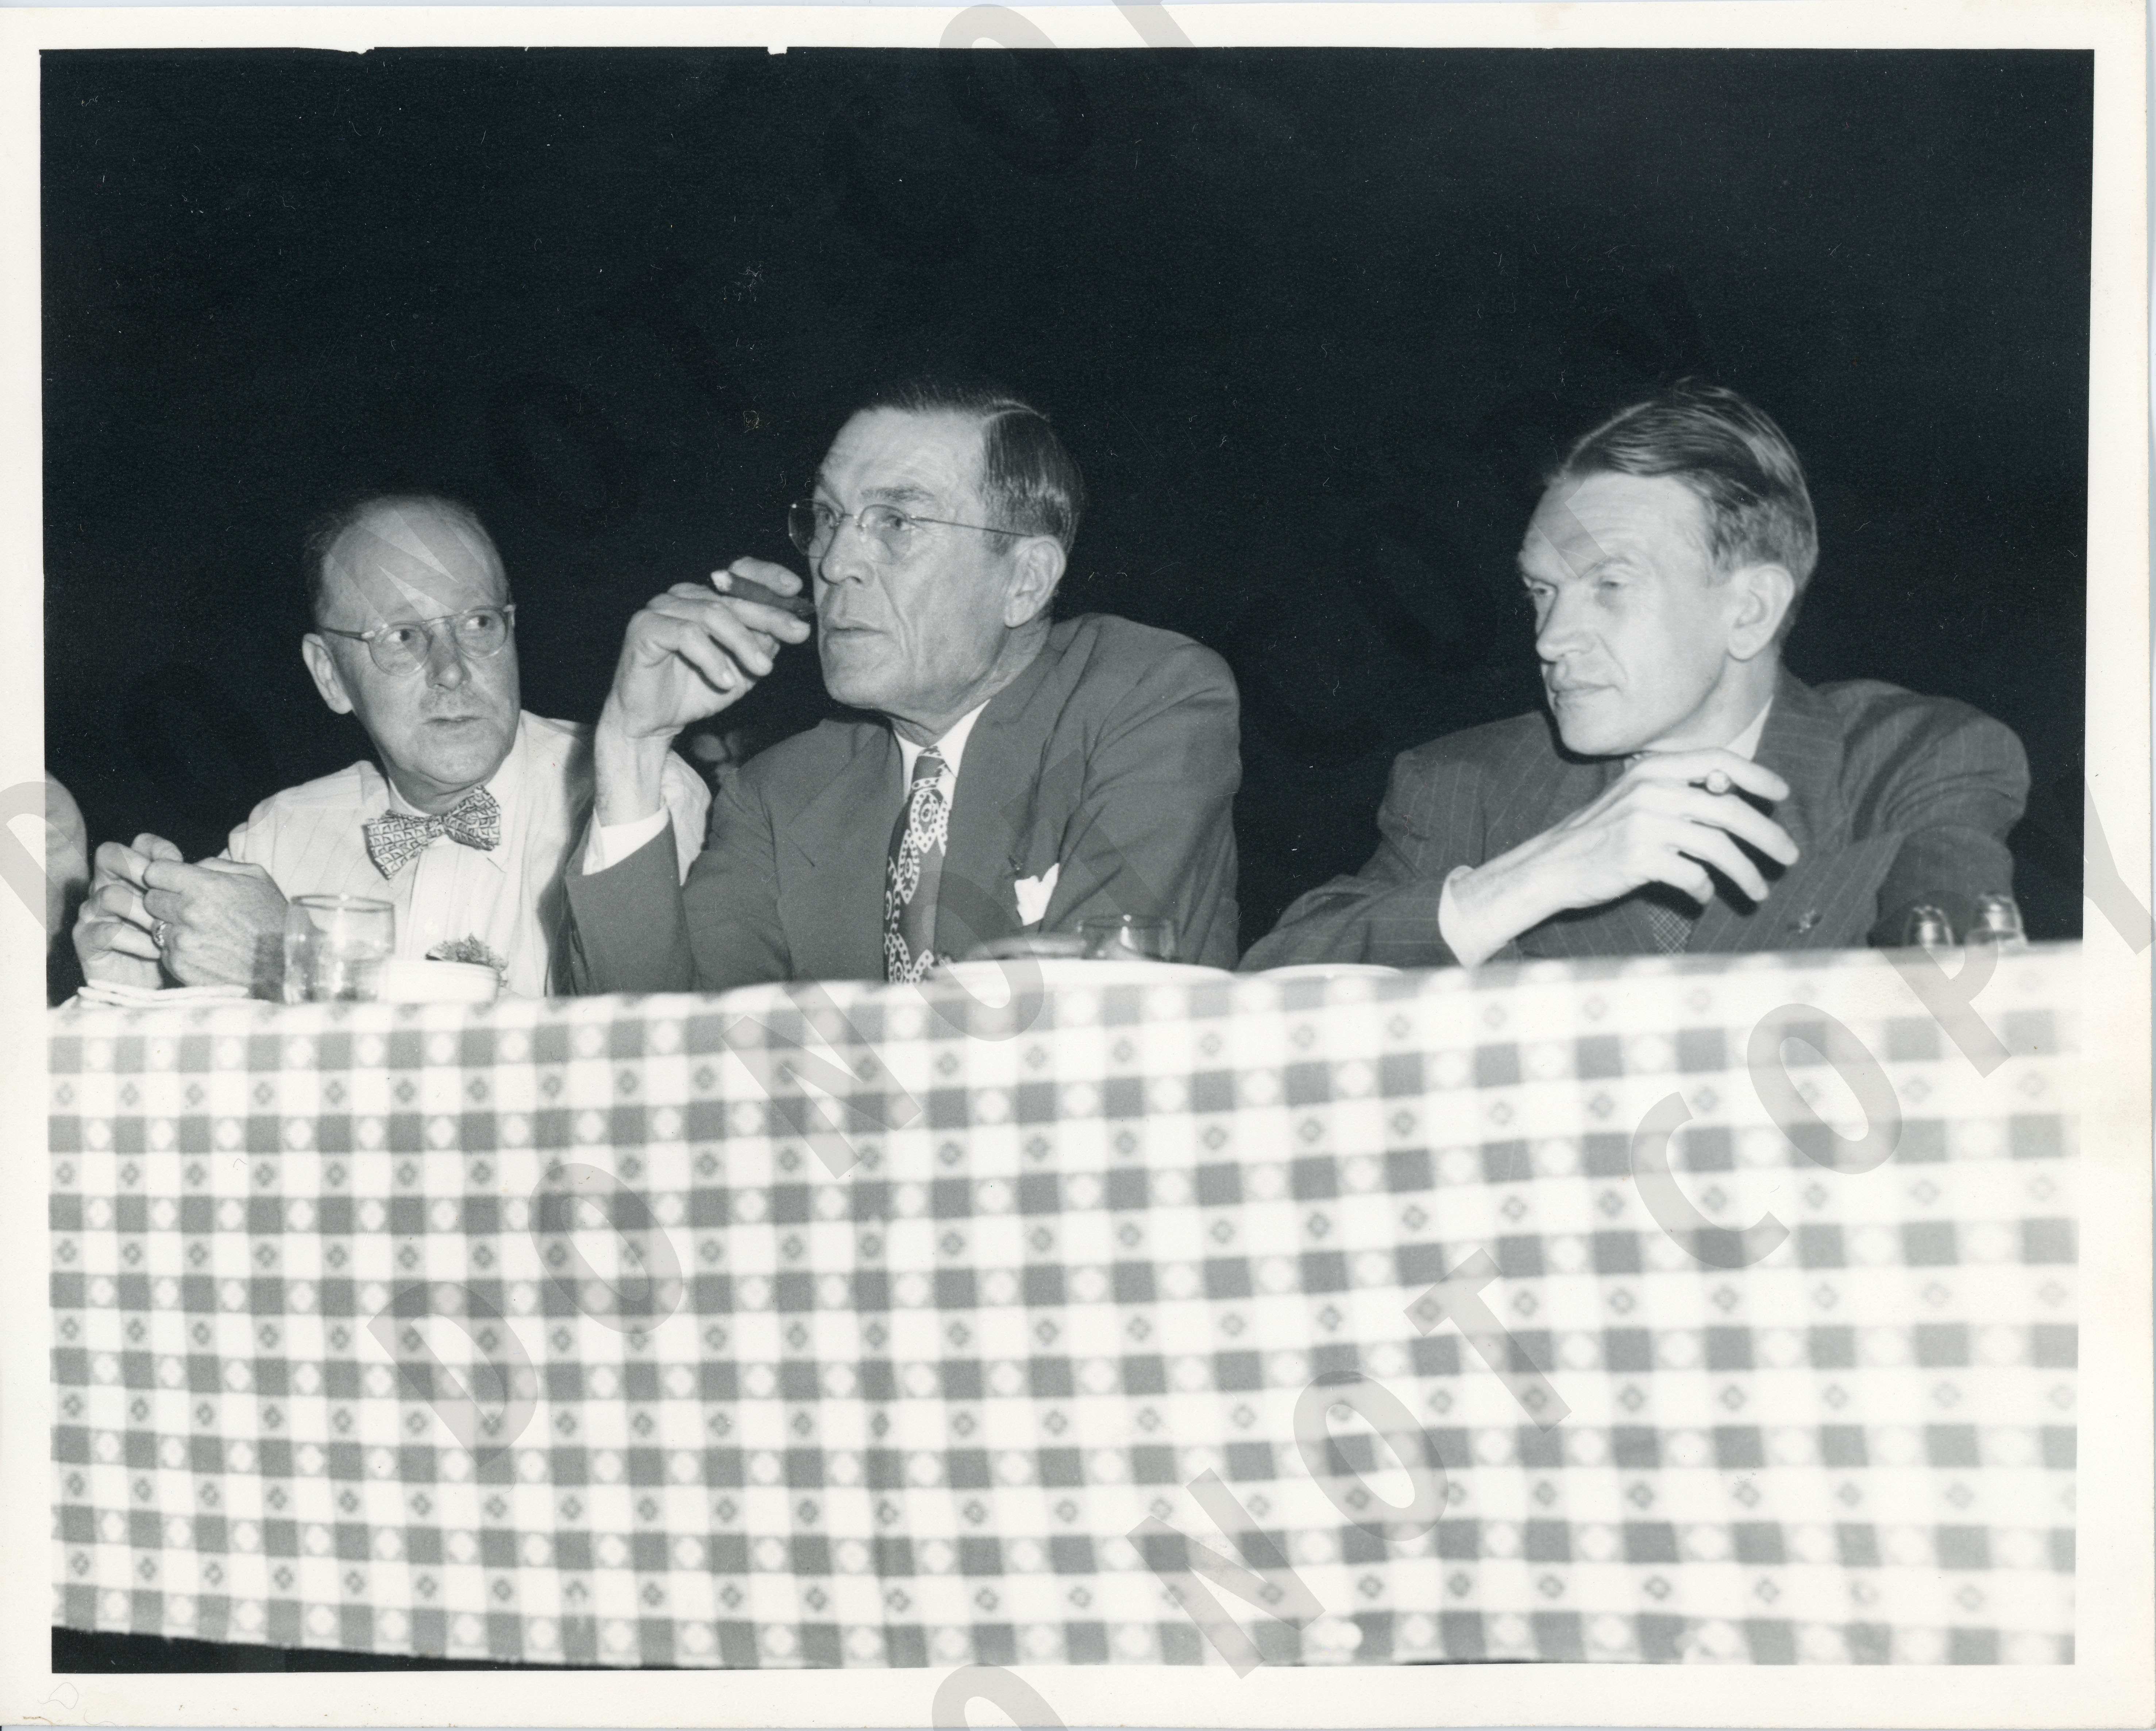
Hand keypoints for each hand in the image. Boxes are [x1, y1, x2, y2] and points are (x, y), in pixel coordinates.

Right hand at [73, 833, 181, 987]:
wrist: (162, 986)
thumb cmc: (181, 944)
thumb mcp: (191, 912)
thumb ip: (191, 887)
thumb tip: (205, 866)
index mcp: (133, 875)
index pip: (140, 845)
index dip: (159, 850)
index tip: (181, 866)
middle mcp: (108, 886)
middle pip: (110, 856)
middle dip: (139, 869)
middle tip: (165, 892)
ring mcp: (94, 912)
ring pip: (111, 895)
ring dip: (144, 914)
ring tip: (167, 931)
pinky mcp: (86, 940)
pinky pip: (107, 931)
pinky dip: (136, 941)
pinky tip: (158, 952)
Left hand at [138, 857, 289, 992]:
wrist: (283, 966)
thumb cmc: (272, 919)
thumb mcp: (256, 878)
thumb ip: (216, 865)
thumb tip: (189, 866)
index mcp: (204, 886)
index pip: (154, 871)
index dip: (165, 876)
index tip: (176, 883)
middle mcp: (188, 913)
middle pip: (150, 899)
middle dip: (167, 901)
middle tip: (190, 909)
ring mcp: (181, 941)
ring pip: (155, 926)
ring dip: (173, 927)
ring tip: (201, 932)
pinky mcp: (179, 965)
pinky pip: (164, 951)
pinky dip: (179, 950)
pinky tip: (204, 951)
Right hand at [593, 560, 812, 824]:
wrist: (654, 722)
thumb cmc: (697, 690)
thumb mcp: (742, 668)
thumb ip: (763, 645)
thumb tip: (795, 626)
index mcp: (706, 598)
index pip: (737, 573)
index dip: (766, 576)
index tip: (794, 588)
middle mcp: (683, 596)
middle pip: (731, 596)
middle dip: (769, 615)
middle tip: (797, 633)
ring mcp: (661, 609)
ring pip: (712, 613)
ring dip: (742, 642)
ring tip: (763, 669)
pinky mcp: (645, 628)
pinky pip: (687, 635)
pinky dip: (712, 659)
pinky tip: (725, 681)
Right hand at [1451, 750, 1798, 955]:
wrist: (1549, 866)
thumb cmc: (1598, 835)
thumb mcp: (1634, 799)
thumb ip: (1678, 792)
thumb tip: (1732, 795)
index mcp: (1652, 769)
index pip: (1718, 761)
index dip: (1756, 776)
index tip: (1781, 794)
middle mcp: (1651, 791)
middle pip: (1730, 810)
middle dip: (1768, 835)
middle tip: (1790, 856)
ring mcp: (1645, 825)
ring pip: (1719, 847)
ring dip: (1747, 873)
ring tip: (1759, 891)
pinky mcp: (1639, 859)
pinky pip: (1693, 876)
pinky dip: (1705, 891)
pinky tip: (1704, 898)